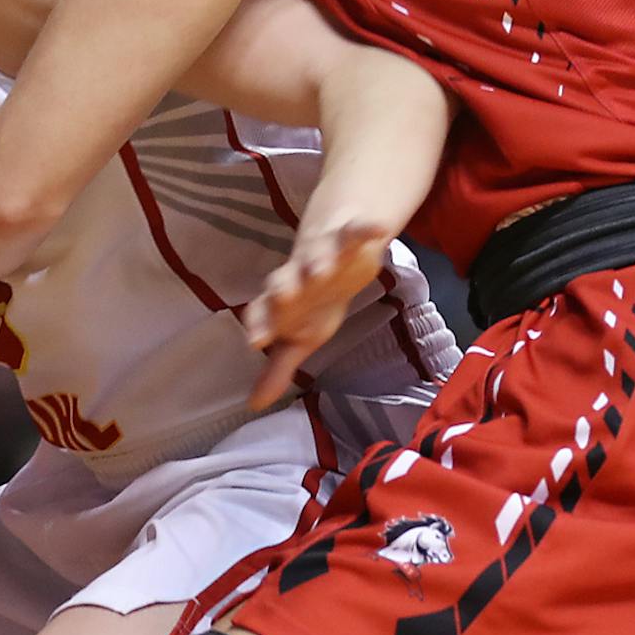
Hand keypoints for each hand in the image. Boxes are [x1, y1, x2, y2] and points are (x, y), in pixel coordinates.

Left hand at [243, 215, 391, 409]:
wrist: (335, 254)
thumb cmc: (312, 303)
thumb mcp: (298, 339)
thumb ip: (277, 370)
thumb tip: (255, 406)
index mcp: (280, 302)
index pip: (263, 312)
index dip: (258, 324)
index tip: (255, 342)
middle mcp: (296, 276)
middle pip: (286, 280)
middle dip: (285, 288)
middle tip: (284, 297)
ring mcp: (321, 255)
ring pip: (318, 255)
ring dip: (319, 261)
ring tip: (322, 270)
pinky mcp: (346, 238)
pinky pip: (356, 232)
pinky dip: (366, 229)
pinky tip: (379, 228)